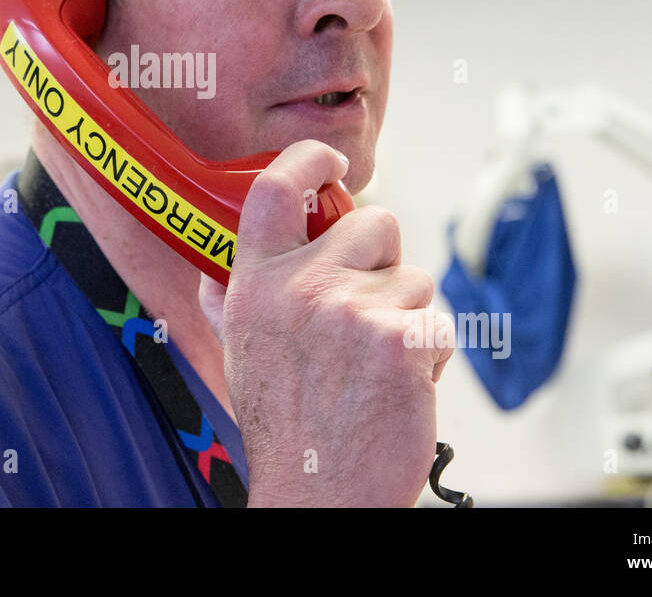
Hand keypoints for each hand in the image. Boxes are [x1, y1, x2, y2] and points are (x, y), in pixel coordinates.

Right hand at [199, 139, 454, 506]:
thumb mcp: (239, 354)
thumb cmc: (284, 426)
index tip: (331, 160)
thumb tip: (212, 278)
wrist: (319, 493)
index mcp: (255, 284)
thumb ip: (229, 305)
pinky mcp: (402, 340)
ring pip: (414, 277)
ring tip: (376, 364)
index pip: (275, 189)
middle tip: (365, 310)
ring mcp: (352, 311)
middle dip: (383, 261)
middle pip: (375, 222)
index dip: (309, 159)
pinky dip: (430, 355)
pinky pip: (438, 322)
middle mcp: (299, 288)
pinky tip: (400, 386)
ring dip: (407, 316)